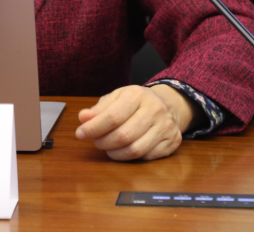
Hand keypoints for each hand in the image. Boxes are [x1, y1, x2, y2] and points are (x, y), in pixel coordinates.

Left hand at [75, 84, 198, 160]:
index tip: (80, 133)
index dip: (93, 128)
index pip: (113, 116)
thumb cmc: (136, 102)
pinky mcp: (172, 142)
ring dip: (115, 153)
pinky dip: (131, 157)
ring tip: (108, 148)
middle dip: (104, 143)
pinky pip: (146, 157)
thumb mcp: (116, 98)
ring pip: (135, 150)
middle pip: (123, 136)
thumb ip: (99, 109)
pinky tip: (124, 150)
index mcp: (138, 95)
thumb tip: (83, 118)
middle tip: (96, 142)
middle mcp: (155, 109)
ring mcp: (165, 126)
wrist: (168, 104)